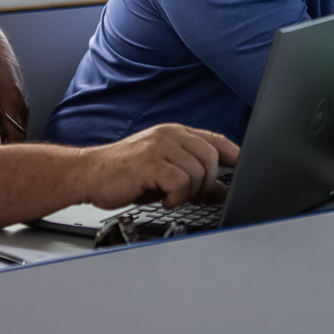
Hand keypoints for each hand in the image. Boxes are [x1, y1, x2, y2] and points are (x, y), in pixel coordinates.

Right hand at [78, 124, 237, 209]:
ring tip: (169, 196)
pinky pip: (181, 182)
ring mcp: (160, 146)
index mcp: (175, 134)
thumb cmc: (125, 175)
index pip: (216, 139)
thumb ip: (192, 178)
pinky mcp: (151, 161)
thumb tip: (221, 191)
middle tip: (187, 196)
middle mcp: (170, 135)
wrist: (89, 174)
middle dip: (206, 184)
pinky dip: (176, 197)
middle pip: (212, 159)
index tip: (244, 170)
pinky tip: (162, 199)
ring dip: (188, 193)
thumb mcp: (163, 173)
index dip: (234, 154)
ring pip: (199, 172)